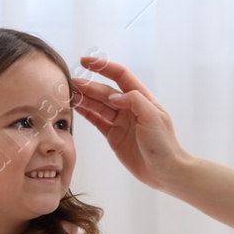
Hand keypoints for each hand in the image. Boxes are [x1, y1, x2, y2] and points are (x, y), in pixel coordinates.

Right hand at [72, 57, 190, 191]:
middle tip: (71, 83)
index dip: (103, 66)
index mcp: (141, 98)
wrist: (164, 171)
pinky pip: (97, 120)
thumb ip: (134, 101)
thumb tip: (113, 96)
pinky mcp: (113, 135)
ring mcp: (120, 121)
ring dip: (84, 98)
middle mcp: (129, 107)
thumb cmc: (163, 143)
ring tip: (69, 94)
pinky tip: (76, 107)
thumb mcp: (153, 117)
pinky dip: (86, 113)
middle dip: (89, 86)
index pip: (120, 75)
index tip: (85, 62)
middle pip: (105, 91)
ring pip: (98, 105)